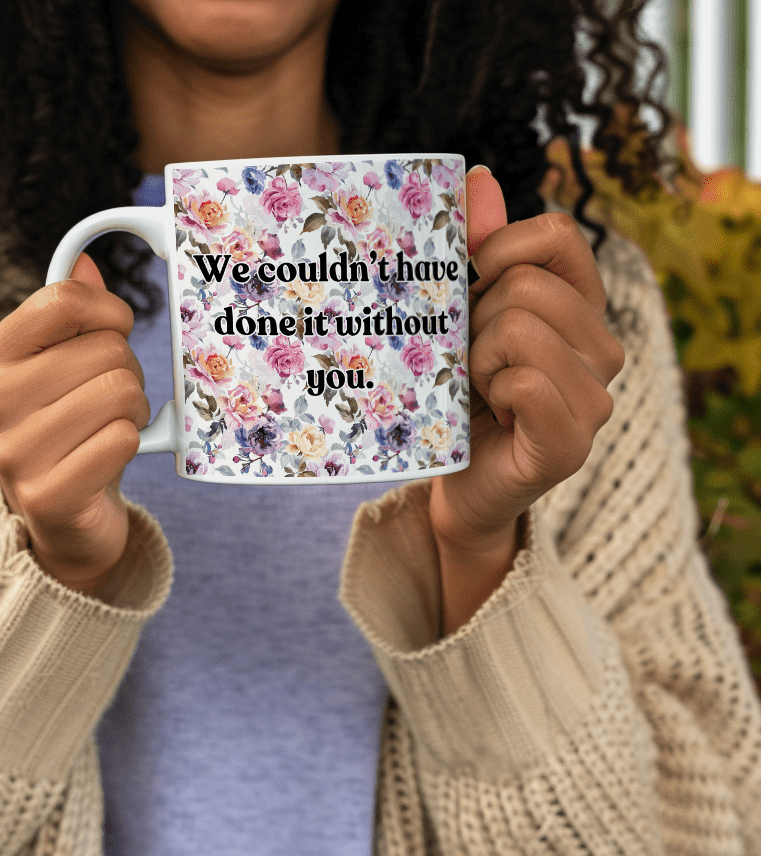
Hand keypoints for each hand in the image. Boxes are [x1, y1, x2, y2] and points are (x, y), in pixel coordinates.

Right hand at [0, 253, 149, 595]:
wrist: (66, 518)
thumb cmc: (73, 430)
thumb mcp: (67, 368)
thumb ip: (71, 316)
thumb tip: (84, 263)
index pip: (63, 300)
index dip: (109, 312)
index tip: (116, 331)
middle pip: (105, 350)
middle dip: (127, 373)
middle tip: (112, 402)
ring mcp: (12, 453)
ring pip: (120, 392)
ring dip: (134, 412)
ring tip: (111, 430)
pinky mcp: (45, 496)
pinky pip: (122, 440)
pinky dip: (131, 446)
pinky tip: (109, 460)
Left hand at [428, 168, 625, 553]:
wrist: (451, 478)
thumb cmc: (456, 394)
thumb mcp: (460, 316)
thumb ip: (473, 251)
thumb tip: (480, 177)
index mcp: (580, 307)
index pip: (556, 235)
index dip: (499, 250)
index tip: (471, 289)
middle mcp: (602, 348)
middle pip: (527, 287)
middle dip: (476, 323)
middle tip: (471, 363)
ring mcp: (595, 398)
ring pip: (521, 330)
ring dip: (477, 361)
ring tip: (480, 391)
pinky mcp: (571, 442)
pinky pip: (527, 381)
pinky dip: (493, 392)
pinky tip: (494, 414)